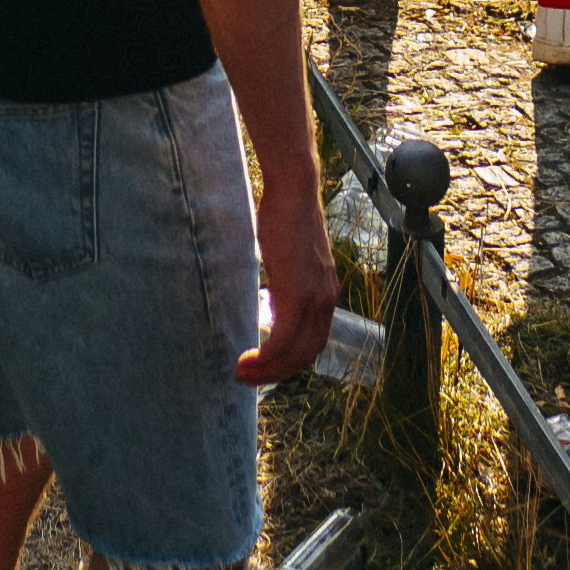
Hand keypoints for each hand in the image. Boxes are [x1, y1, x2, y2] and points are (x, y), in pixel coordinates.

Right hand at [245, 158, 348, 390]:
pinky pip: (282, 340)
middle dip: (277, 372)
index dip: (291, 360)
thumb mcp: (292, 258)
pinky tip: (248, 359)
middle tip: (250, 377)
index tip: (267, 365)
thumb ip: (289, 281)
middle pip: (306, 355)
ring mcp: (313, 298)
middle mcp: (326, 300)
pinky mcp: (296, 294)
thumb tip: (272, 298)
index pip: (313, 341)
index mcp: (327, 293)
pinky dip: (266, 357)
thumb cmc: (287, 216)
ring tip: (243, 373)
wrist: (294, 192)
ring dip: (268, 370)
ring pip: (294, 353)